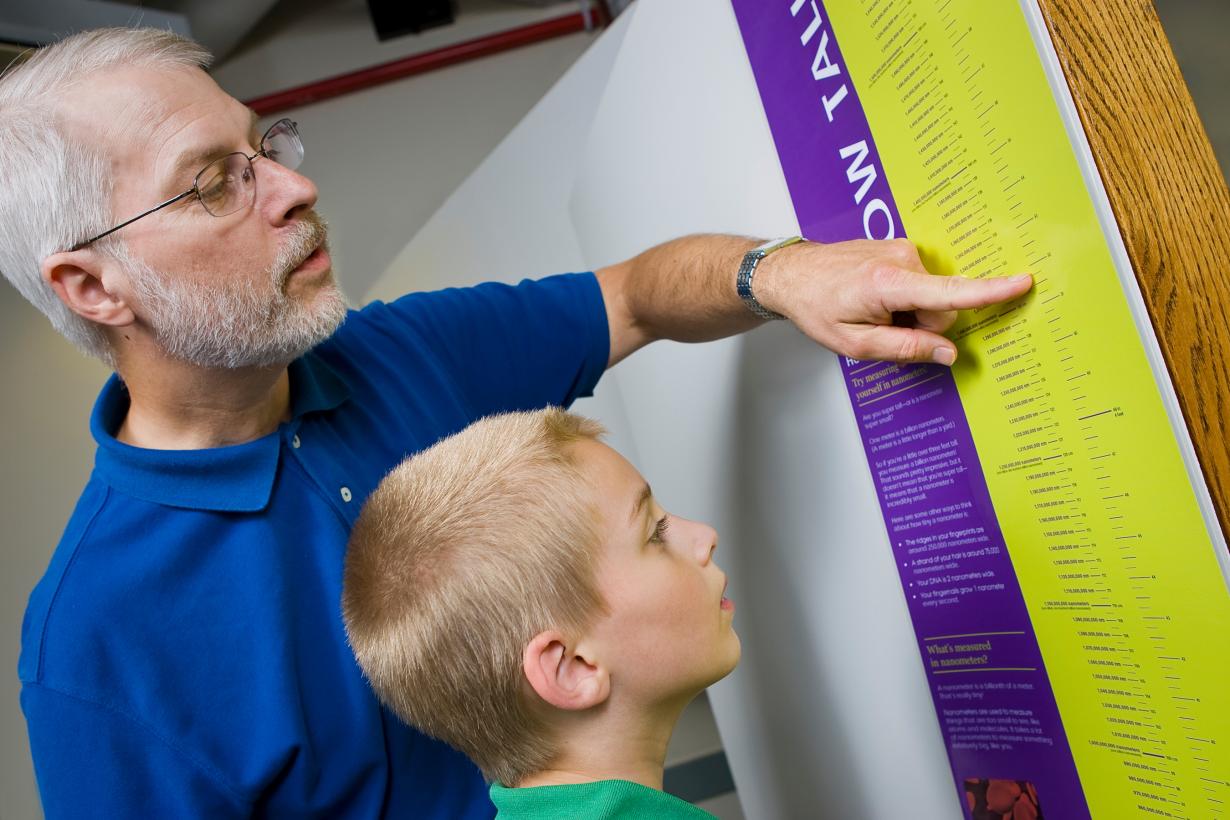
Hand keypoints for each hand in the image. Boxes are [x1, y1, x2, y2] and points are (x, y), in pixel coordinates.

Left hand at [757, 238, 1032, 364]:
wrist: (790, 272)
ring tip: (873, 310)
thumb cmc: (816, 307)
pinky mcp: (900, 248)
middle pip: (942, 306)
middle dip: (922, 324)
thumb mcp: (855, 343)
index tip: (1023, 282)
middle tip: (881, 326)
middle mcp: (902, 259)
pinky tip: (876, 299)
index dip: (990, 292)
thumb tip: (949, 353)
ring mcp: (902, 249)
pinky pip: (920, 283)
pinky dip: (904, 297)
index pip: (951, 292)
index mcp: (890, 283)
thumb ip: (906, 348)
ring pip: (931, 296)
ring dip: (910, 311)